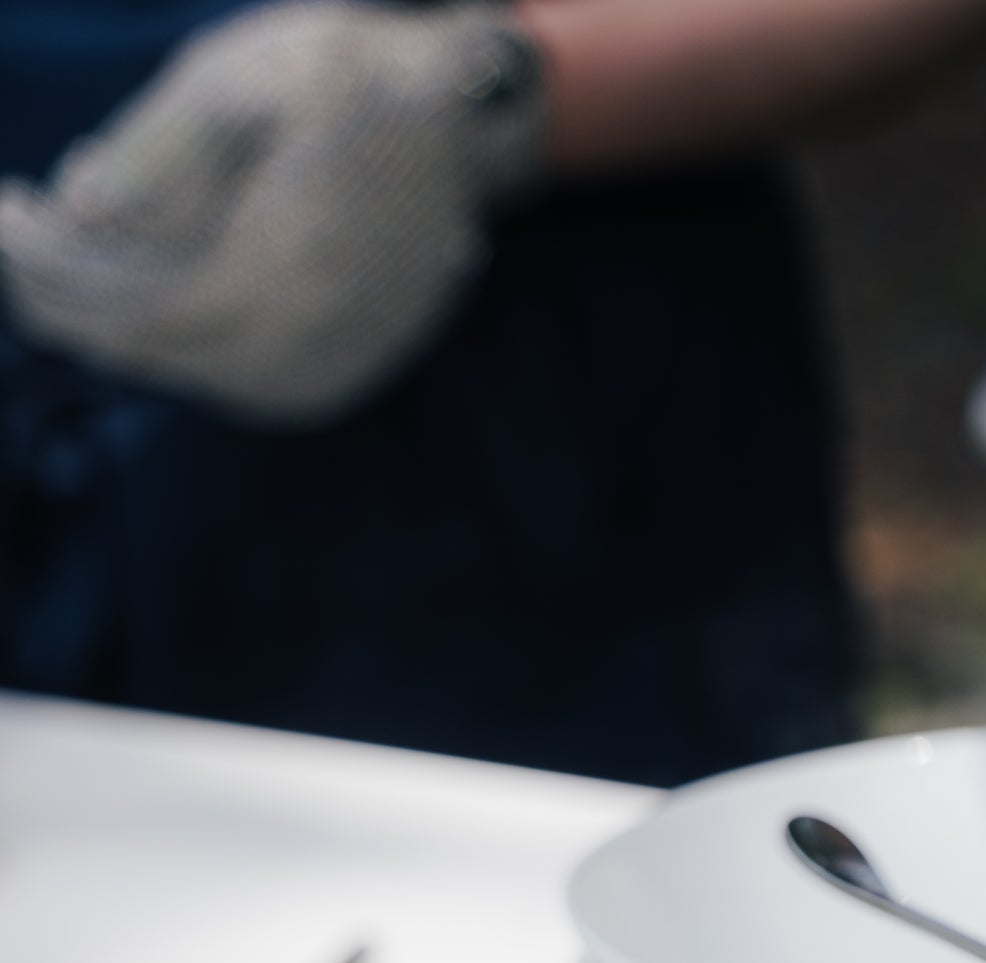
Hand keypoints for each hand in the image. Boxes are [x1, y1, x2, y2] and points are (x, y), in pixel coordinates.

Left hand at [0, 1, 548, 425]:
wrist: (456, 111)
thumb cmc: (336, 74)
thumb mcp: (232, 80)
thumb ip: (152, 152)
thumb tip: (78, 212)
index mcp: (297, 259)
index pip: (149, 308)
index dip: (60, 276)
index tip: (8, 216)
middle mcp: (326, 327)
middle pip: (165, 349)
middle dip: (75, 298)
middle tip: (24, 236)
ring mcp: (346, 355)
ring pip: (201, 371)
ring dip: (124, 323)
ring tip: (77, 255)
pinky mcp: (354, 362)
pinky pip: (247, 381)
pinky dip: (183, 343)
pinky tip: (150, 288)